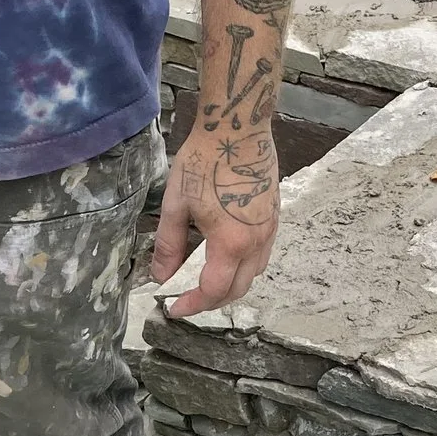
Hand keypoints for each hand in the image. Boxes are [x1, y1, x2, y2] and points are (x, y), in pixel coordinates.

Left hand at [151, 125, 277, 316]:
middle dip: (212, 301)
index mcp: (231, 243)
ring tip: (206, 280)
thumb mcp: (177, 205)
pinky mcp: (275, 217)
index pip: (213, 290)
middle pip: (238, 289)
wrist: (238, 127)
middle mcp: (256, 242)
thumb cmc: (204, 161)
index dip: (192, 305)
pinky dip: (244, 266)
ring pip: (254, 273)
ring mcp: (270, 230)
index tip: (173, 308)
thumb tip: (161, 276)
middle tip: (187, 299)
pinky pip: (263, 254)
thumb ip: (169, 246)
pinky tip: (226, 255)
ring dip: (231, 285)